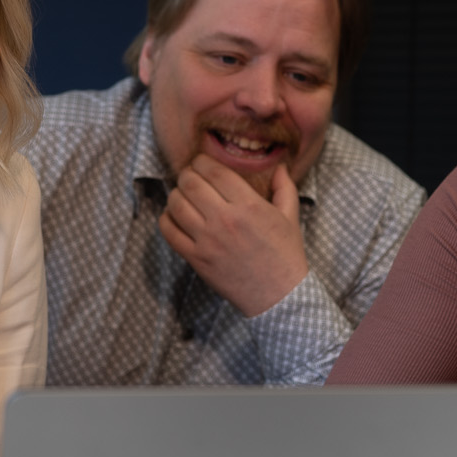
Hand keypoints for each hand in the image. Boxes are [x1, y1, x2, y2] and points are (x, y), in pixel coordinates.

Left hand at [158, 155, 309, 315]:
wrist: (279, 295)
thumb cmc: (285, 255)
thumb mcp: (290, 217)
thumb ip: (284, 187)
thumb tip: (280, 166)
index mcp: (249, 205)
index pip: (214, 171)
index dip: (202, 161)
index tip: (201, 162)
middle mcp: (225, 220)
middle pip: (190, 183)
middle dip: (186, 174)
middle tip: (189, 176)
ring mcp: (207, 241)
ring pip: (176, 205)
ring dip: (175, 194)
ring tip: (182, 195)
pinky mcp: (196, 259)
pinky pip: (169, 232)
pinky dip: (166, 219)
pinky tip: (174, 217)